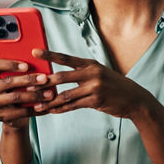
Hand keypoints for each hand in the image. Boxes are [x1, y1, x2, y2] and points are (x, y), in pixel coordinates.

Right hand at [0, 58, 56, 129]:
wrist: (14, 113)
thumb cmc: (18, 89)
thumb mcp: (18, 78)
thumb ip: (24, 70)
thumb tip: (41, 63)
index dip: (10, 64)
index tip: (27, 65)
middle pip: (8, 82)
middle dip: (28, 79)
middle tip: (45, 78)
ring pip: (15, 97)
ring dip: (34, 95)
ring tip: (49, 94)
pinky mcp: (0, 116)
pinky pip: (19, 112)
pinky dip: (35, 109)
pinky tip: (46, 106)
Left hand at [29, 49, 149, 118]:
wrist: (135, 99)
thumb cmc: (114, 86)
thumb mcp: (100, 74)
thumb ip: (82, 73)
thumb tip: (60, 76)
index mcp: (90, 64)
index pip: (66, 58)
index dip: (49, 55)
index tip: (34, 51)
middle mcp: (92, 73)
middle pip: (61, 76)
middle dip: (43, 82)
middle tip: (28, 86)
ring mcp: (94, 87)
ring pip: (65, 94)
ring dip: (49, 101)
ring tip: (36, 105)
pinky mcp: (96, 101)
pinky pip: (73, 106)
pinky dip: (61, 109)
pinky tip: (51, 111)